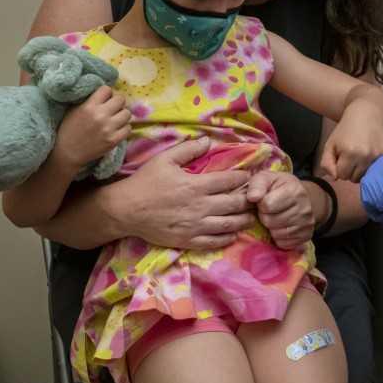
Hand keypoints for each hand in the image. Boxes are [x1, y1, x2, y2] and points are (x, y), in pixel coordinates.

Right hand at [55, 86, 130, 170]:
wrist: (67, 152)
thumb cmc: (69, 129)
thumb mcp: (74, 109)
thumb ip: (89, 100)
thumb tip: (105, 92)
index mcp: (89, 106)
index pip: (107, 89)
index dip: (106, 93)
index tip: (104, 99)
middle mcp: (101, 116)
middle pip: (121, 99)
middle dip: (117, 102)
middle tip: (112, 108)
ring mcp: (108, 129)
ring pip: (127, 113)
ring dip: (122, 115)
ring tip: (115, 119)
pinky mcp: (113, 140)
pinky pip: (128, 128)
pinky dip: (124, 128)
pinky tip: (116, 129)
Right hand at [97, 137, 254, 249]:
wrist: (126, 210)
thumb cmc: (145, 182)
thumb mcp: (165, 159)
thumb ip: (189, 149)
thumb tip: (208, 140)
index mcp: (196, 185)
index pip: (228, 181)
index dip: (243, 178)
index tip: (250, 176)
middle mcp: (200, 206)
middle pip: (234, 203)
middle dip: (249, 200)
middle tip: (256, 197)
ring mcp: (195, 225)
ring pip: (229, 224)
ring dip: (243, 220)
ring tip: (250, 216)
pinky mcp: (189, 240)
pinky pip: (214, 242)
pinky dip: (228, 238)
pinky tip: (234, 234)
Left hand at [246, 171, 316, 249]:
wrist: (298, 196)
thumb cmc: (278, 187)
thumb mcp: (266, 178)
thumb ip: (257, 185)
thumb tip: (252, 197)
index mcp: (295, 191)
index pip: (267, 205)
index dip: (261, 204)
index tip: (264, 200)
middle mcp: (305, 208)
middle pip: (271, 221)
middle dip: (265, 216)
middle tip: (269, 210)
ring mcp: (307, 224)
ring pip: (276, 234)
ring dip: (271, 227)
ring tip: (275, 217)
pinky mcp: (306, 236)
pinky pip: (283, 243)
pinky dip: (278, 237)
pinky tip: (281, 226)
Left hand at [318, 103, 382, 181]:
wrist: (367, 114)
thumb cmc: (346, 129)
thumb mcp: (330, 144)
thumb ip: (326, 163)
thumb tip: (334, 178)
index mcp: (349, 152)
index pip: (341, 176)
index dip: (339, 168)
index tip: (341, 158)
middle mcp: (364, 155)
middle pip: (354, 178)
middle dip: (350, 171)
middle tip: (350, 156)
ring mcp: (377, 156)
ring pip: (365, 177)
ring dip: (360, 170)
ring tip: (359, 156)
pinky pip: (375, 171)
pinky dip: (371, 166)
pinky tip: (368, 155)